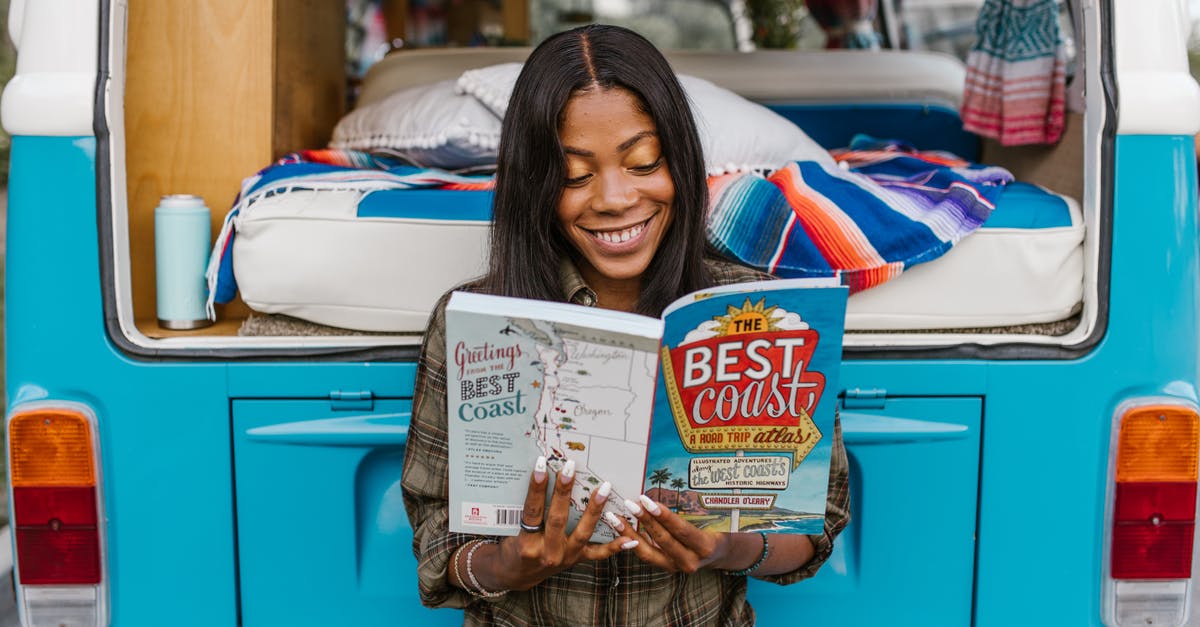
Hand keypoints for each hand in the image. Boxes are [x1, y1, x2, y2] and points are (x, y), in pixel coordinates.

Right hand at [486, 457, 636, 590]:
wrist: (517, 576)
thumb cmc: (513, 547)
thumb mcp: (512, 530)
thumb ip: (525, 509)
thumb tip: (535, 475)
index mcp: (526, 542)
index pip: (532, 511)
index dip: (536, 488)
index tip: (540, 465)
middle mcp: (547, 552)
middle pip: (558, 518)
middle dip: (564, 491)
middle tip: (570, 468)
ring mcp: (565, 557)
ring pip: (582, 532)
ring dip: (595, 510)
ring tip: (604, 489)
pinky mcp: (577, 560)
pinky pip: (598, 553)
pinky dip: (615, 546)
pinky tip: (630, 538)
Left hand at [607, 494, 732, 573]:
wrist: (719, 553)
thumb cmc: (718, 528)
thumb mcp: (713, 519)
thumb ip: (695, 509)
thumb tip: (671, 484)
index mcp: (705, 547)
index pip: (681, 530)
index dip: (663, 516)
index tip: (647, 500)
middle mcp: (690, 561)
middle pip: (662, 540)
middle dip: (644, 520)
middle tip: (628, 503)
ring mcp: (676, 566)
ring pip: (648, 552)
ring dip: (630, 533)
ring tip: (615, 517)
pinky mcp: (666, 567)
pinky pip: (645, 554)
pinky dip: (632, 541)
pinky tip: (621, 528)